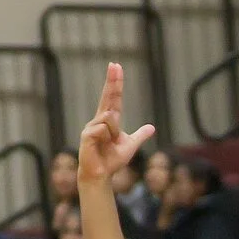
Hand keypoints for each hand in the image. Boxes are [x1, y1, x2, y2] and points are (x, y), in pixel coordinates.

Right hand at [80, 64, 156, 186]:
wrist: (101, 174)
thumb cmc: (112, 160)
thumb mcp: (130, 145)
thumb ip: (140, 135)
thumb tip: (151, 127)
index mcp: (109, 120)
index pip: (114, 98)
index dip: (115, 83)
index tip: (116, 67)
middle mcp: (99, 119)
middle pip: (108, 97)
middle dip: (112, 81)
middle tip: (115, 65)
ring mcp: (92, 126)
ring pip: (111, 118)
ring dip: (115, 133)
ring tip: (109, 144)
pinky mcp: (87, 134)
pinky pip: (104, 129)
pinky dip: (108, 139)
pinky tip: (101, 146)